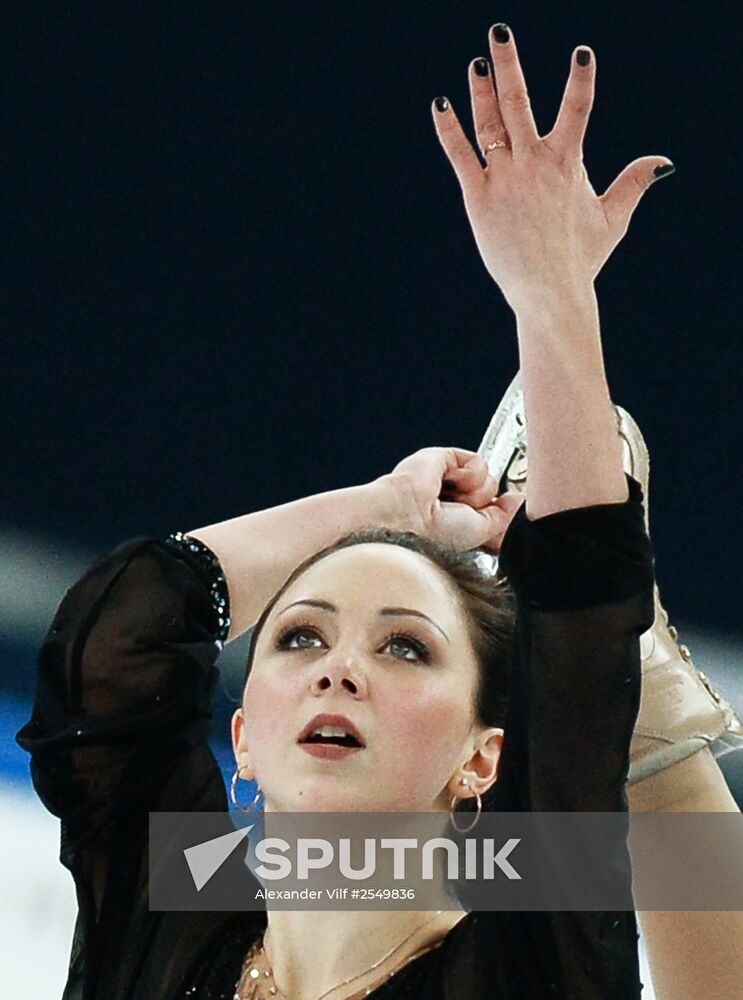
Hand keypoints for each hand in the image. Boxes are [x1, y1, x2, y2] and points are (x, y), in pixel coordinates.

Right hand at [380, 446, 524, 552]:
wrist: (407, 518)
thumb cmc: (434, 534)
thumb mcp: (482, 532)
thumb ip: (504, 517)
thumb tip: (519, 501)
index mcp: (457, 522)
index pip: (490, 512)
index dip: (497, 515)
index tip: (495, 525)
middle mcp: (452, 501)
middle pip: (492, 494)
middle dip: (488, 504)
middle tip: (469, 513)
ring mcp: (448, 480)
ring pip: (488, 478)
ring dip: (478, 492)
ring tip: (456, 499)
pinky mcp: (443, 459)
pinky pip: (477, 461)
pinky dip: (470, 474)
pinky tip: (453, 483)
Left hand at [432, 23, 674, 311]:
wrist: (549, 292)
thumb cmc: (580, 259)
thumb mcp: (612, 219)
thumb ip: (633, 184)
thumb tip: (663, 162)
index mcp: (567, 164)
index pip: (577, 110)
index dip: (580, 80)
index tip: (582, 52)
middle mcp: (535, 164)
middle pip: (520, 103)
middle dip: (509, 65)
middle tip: (499, 32)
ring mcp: (505, 179)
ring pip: (489, 124)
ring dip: (481, 91)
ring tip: (477, 64)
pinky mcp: (479, 198)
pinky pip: (461, 156)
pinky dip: (450, 129)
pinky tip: (440, 104)